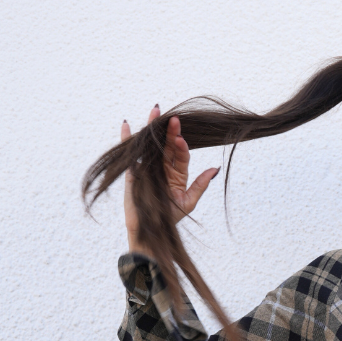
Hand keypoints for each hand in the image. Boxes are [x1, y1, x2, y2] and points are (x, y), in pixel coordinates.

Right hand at [122, 104, 219, 254]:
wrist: (149, 229)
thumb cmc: (169, 218)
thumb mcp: (188, 202)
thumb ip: (200, 185)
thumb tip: (215, 169)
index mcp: (178, 174)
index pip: (181, 155)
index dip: (181, 146)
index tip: (180, 139)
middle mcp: (164, 167)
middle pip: (167, 145)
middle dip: (170, 131)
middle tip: (174, 118)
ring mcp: (149, 167)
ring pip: (152, 144)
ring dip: (152, 127)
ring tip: (155, 111)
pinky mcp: (134, 170)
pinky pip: (131, 152)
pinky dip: (127, 139)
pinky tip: (127, 125)